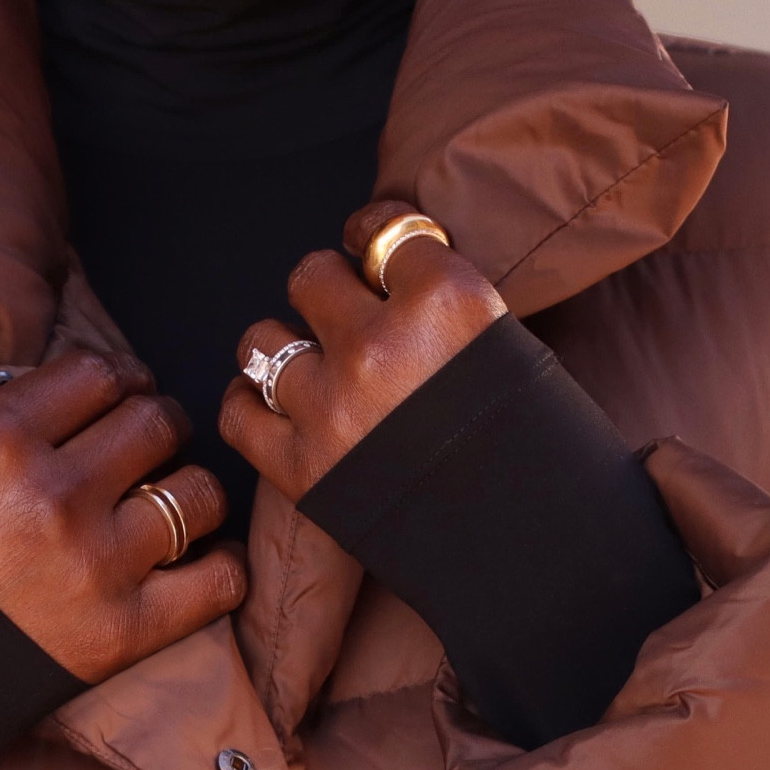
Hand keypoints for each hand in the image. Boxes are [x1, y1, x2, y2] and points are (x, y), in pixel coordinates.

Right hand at [0, 348, 245, 684]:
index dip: (122, 381)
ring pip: (198, 493)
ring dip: (193, 494)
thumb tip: (87, 391)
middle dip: (160, 428)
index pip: (100, 373)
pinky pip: (219, 580)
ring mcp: (95, 563)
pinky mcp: (125, 630)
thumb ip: (10, 417)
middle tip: (150, 450)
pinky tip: (205, 560)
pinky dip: (222, 565)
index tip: (125, 396)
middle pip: (157, 422)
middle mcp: (52, 492)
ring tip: (174, 505)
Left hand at [218, 201, 507, 501]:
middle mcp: (381, 345)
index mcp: (446, 301)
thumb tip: (384, 276)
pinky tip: (267, 401)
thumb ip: (441, 303)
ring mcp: (334, 406)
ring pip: (263, 340)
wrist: (530, 540)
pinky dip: (248, 404)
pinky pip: (238, 413)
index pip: (385, 229)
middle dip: (328, 294)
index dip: (374, 237)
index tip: (372, 250)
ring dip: (285, 348)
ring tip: (311, 368)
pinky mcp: (303, 468)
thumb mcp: (506, 345)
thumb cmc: (531, 445)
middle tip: (349, 321)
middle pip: (312, 276)